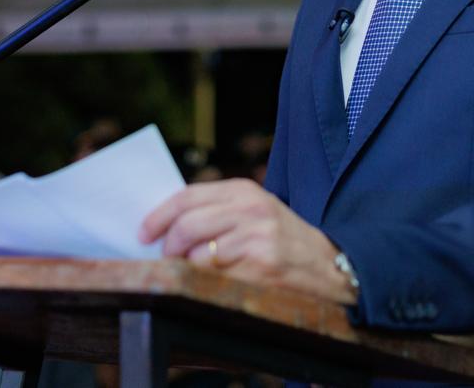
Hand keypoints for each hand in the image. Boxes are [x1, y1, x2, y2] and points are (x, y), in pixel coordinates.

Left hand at [139, 178, 356, 304]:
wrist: (330, 266)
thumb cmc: (283, 240)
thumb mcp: (256, 212)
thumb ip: (218, 210)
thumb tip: (166, 224)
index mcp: (245, 191)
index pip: (187, 196)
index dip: (158, 215)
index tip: (143, 232)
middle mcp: (251, 210)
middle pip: (187, 224)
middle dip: (167, 245)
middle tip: (165, 256)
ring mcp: (257, 238)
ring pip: (197, 253)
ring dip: (186, 266)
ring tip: (190, 270)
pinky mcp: (262, 267)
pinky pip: (216, 276)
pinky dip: (205, 281)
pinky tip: (211, 283)